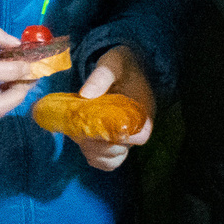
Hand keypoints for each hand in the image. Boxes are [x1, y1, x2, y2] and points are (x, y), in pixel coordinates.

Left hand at [65, 44, 155, 171]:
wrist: (121, 67)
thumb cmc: (118, 65)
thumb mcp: (111, 64)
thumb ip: (100, 77)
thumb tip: (85, 94)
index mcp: (142, 112)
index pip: (141, 136)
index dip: (122, 138)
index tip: (101, 128)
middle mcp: (136, 128)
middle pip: (123, 150)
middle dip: (100, 146)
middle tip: (82, 132)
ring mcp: (124, 135)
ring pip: (114, 159)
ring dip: (95, 153)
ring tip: (80, 137)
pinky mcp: (112, 138)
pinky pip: (107, 159)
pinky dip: (94, 156)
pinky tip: (82, 142)